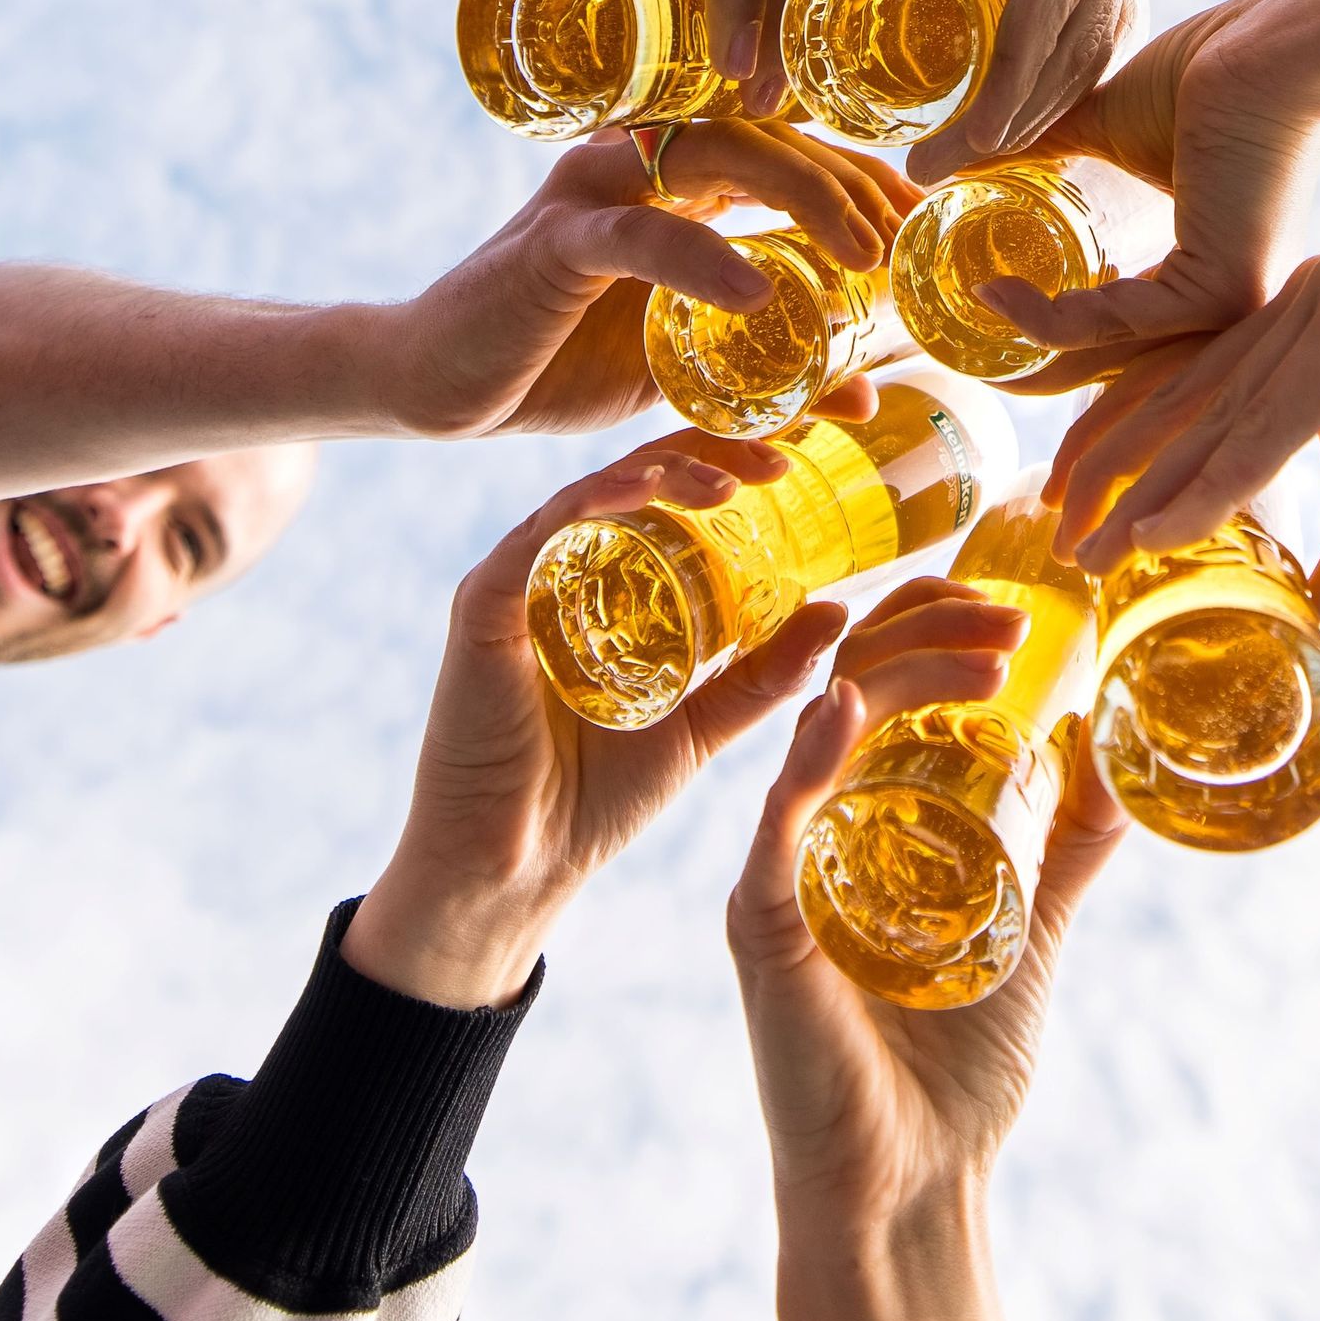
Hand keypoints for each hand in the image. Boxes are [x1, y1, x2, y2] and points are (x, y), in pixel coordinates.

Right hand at [346, 441, 874, 1008]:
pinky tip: (643, 489)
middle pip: (638, 479)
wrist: (522, 866)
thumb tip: (836, 612)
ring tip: (731, 481)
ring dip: (665, 472)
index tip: (802, 460)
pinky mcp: (483, 604)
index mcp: (609, 584)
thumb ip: (762, 675)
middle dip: (711, 454)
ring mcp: (519, 580)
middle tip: (781, 459)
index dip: (732, 466)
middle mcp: (562, 567)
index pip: (673, 500)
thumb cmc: (596, 795)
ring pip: (594, 493)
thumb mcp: (702, 724)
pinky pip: (538, 533)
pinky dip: (592, 501)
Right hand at [379, 123, 918, 438]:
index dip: (865, 178)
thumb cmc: (561, 363)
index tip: (927, 228)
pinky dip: (703, 258)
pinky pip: (638, 235)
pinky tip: (760, 289)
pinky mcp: (551, 243)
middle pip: (770, 134)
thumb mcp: (683, 366)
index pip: (789, 146)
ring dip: (801, 197)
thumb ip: (763, 365)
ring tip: (864, 256)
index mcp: (675, 179)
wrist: (437, 385)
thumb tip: (865, 396)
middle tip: (912, 241)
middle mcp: (639, 162)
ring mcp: (594, 192)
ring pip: (715, 155)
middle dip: (853, 181)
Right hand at [727, 623, 1125, 1320]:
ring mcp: (782, 869)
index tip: (1025, 592)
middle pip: (852, 678)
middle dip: (933, 628)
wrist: (914, 1182)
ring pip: (818, 728)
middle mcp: (814, 823)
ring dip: (897, 670)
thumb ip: (1064, 842)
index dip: (943, 621)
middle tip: (1018, 612)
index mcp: (864, 811)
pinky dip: (807, 761)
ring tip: (981, 648)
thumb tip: (1122, 757)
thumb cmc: (956, 1064)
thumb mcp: (1032, 921)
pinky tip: (842, 711)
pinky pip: (774, 825)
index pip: (885, 677)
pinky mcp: (762, 925)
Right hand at [846, 0, 1150, 168]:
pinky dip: (1014, 65)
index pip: (1053, 23)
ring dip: (1007, 119)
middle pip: (1073, 52)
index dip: (1003, 95)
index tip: (933, 151)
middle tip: (934, 190)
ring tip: (936, 175)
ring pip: (1068, 38)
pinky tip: (969, 117)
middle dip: (1010, 132)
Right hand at [995, 0, 1319, 362]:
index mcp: (1209, 268)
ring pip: (1109, 343)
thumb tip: (955, 154)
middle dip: (1034, 363)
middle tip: (967, 346)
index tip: (986, 306)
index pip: (1123, 325)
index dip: (1050, 326)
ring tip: (974, 303)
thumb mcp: (1109, 126)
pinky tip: (1000, 291)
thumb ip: (1043, 150)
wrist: (1271, 49)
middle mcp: (1224, 300)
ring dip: (1032, 337)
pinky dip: (1051, 316)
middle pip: (1112, 353)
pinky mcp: (1222, 294)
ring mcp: (1229, 305)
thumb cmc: (1211, 72)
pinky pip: (1117, 323)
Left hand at [1046, 251, 1319, 640]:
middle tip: (1054, 533)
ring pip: (1218, 409)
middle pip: (1185, 386)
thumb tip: (1287, 655)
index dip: (1118, 439)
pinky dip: (1212, 484)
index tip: (1063, 502)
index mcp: (1308, 322)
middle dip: (1110, 465)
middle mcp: (1316, 293)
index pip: (1188, 376)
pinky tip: (1160, 535)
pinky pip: (1270, 421)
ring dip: (1146, 486)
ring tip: (1091, 549)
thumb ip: (1317, 578)